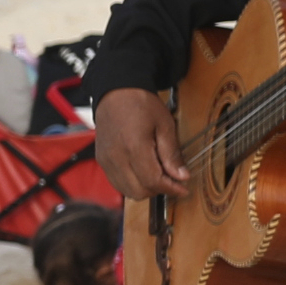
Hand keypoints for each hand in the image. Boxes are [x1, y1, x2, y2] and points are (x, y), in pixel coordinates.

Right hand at [93, 84, 184, 201]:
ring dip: (145, 189)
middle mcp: (116, 158)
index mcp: (134, 146)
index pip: (153, 181)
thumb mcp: (165, 124)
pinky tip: (142, 172)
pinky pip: (118, 183)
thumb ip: (172, 153)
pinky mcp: (102, 161)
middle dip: (159, 190)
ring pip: (128, 191)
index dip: (171, 188)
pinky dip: (132, 183)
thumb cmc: (141, 104)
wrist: (115, 92)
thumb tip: (182, 177)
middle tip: (172, 180)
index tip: (183, 188)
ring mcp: (106, 161)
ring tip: (157, 175)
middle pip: (139, 192)